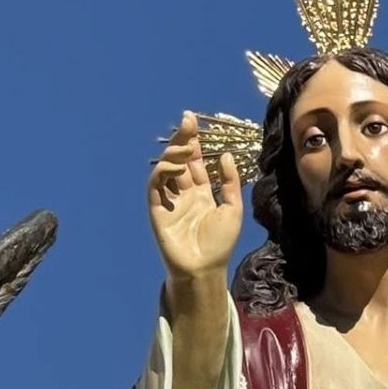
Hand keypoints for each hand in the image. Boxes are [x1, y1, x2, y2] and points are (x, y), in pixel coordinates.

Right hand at [148, 112, 241, 281]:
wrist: (205, 268)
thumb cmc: (220, 243)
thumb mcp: (233, 209)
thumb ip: (229, 182)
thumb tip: (224, 155)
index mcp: (201, 192)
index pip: (195, 161)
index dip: (194, 141)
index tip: (193, 120)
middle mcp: (184, 193)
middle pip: (180, 159)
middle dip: (182, 139)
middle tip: (187, 122)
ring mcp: (169, 200)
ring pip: (165, 169)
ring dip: (173, 154)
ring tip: (187, 148)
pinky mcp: (157, 209)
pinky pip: (155, 186)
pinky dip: (162, 172)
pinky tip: (176, 166)